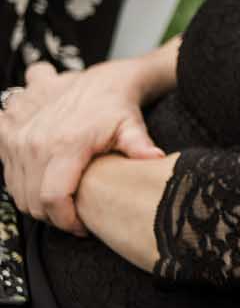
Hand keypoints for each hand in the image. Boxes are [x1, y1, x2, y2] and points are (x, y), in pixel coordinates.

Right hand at [0, 59, 163, 235]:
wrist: (97, 79)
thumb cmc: (117, 106)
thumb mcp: (132, 126)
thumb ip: (141, 146)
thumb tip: (156, 159)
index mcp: (65, 144)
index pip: (52, 198)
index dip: (67, 220)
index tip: (83, 227)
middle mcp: (34, 142)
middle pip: (32, 200)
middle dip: (54, 217)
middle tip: (77, 218)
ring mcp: (17, 138)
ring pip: (17, 191)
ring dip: (37, 203)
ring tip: (64, 203)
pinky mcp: (8, 134)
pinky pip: (7, 173)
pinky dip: (21, 185)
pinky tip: (43, 184)